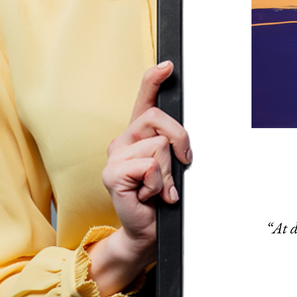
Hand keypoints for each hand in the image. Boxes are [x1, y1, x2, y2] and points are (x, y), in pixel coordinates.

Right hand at [87, 61, 191, 295]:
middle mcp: (123, 140)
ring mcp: (115, 157)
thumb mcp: (172, 166)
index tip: (168, 66)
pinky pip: (150, 166)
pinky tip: (149, 195)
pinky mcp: (112, 174)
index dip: (154, 80)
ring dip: (168, 172)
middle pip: (159, 119)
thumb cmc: (161, 198)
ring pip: (159, 146)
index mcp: (138, 135)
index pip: (144, 99)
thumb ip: (173, 146)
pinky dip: (158, 184)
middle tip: (181, 165)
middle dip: (180, 141)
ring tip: (160, 188)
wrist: (147, 231)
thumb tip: (183, 138)